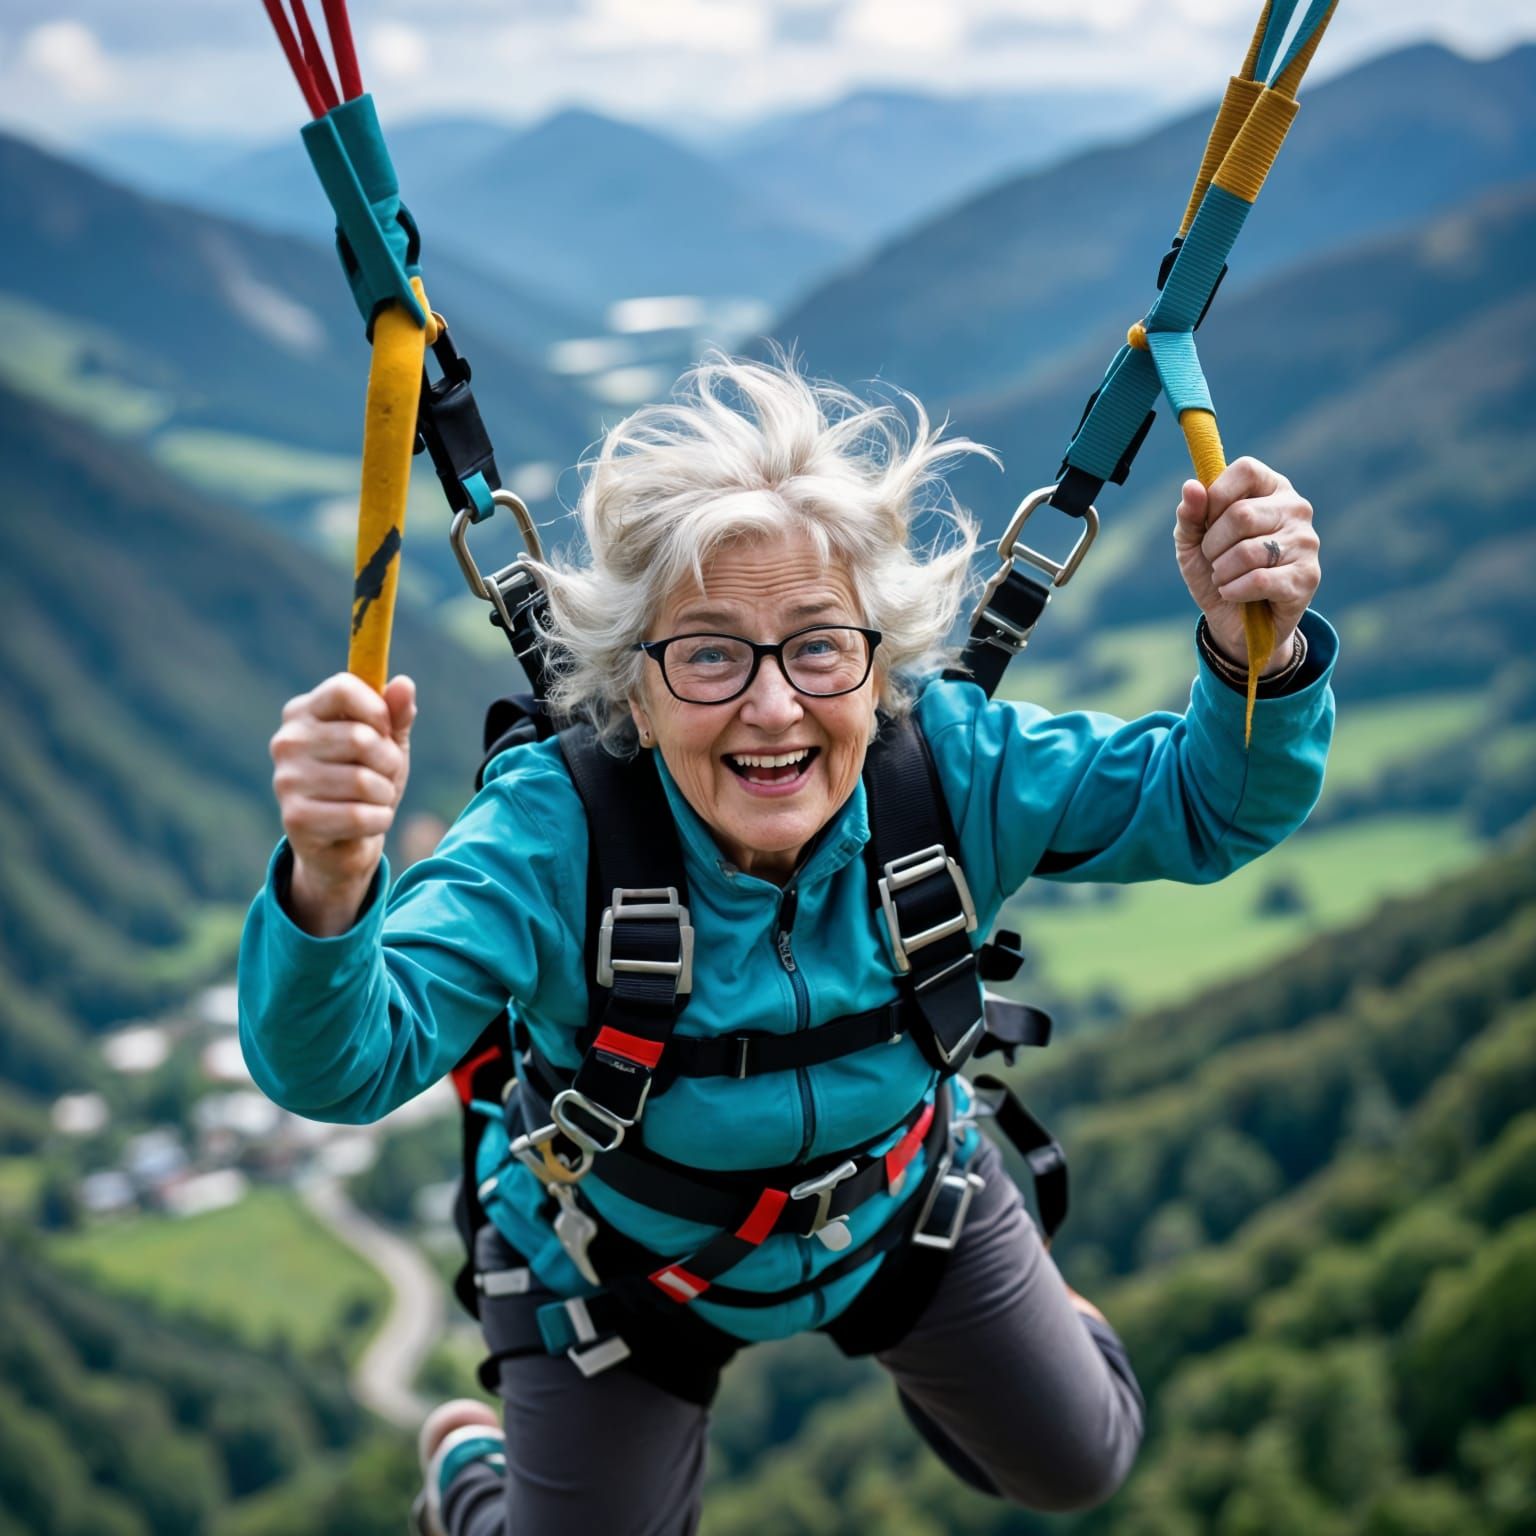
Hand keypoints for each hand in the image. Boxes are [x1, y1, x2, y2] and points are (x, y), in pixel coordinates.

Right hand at [269, 672, 415, 933]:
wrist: (344, 843)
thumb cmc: (366, 781)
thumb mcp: (387, 744)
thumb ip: (396, 714)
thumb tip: (404, 683)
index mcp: (303, 712)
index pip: (343, 688)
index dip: (377, 710)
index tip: (384, 730)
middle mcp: (287, 742)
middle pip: (361, 738)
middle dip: (388, 761)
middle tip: (382, 774)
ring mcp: (286, 780)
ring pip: (363, 781)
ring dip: (384, 794)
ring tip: (373, 800)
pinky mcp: (295, 818)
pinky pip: (358, 816)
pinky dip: (378, 820)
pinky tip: (368, 822)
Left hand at [1173, 457, 1319, 671]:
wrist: (1234, 621)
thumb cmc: (1216, 570)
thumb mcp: (1192, 542)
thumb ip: (1190, 513)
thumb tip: (1191, 486)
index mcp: (1272, 488)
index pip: (1246, 470)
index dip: (1216, 497)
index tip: (1208, 522)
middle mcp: (1296, 509)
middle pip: (1241, 514)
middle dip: (1213, 544)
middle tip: (1214, 559)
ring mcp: (1306, 543)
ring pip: (1248, 551)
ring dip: (1222, 571)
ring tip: (1225, 578)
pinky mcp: (1307, 577)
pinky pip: (1258, 580)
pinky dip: (1234, 590)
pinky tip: (1233, 593)